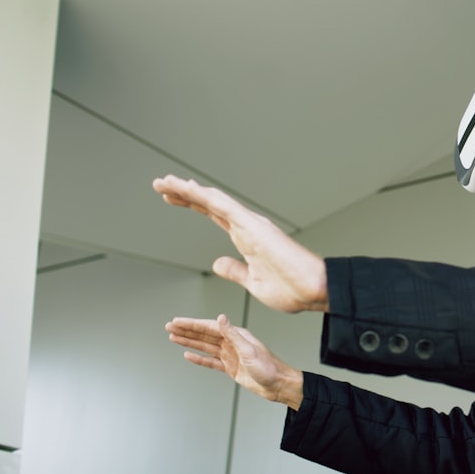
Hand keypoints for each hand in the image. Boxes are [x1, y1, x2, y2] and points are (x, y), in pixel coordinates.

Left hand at [152, 175, 327, 312]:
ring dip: (187, 190)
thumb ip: (234, 270)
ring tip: (165, 182)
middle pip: (209, 203)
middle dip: (184, 193)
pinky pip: (224, 206)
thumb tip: (218, 263)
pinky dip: (204, 196)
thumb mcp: (253, 282)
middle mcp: (247, 226)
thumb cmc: (292, 290)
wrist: (313, 291)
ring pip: (213, 200)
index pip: (214, 215)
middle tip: (161, 184)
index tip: (172, 199)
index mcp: (246, 238)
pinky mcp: (253, 227)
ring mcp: (250, 224)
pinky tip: (187, 188)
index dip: (192, 205)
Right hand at [166, 315, 303, 409]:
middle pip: (204, 334)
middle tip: (169, 326)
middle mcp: (232, 343)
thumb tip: (221, 318)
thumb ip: (234, 334)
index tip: (177, 321)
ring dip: (189, 342)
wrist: (278, 385)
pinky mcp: (230, 367)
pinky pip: (210, 361)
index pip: (210, 327)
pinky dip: (199, 358)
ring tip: (173, 337)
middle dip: (186, 330)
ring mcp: (231, 355)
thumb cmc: (269, 367)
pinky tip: (188, 355)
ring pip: (205, 346)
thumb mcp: (249, 350)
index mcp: (237, 335)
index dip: (192, 324)